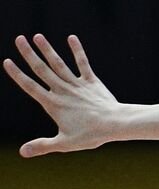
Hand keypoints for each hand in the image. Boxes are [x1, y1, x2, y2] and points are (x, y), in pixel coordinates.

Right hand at [4, 34, 119, 156]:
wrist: (116, 124)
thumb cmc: (91, 135)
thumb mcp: (64, 144)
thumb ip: (42, 146)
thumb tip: (22, 152)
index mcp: (53, 104)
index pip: (30, 86)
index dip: (18, 74)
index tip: (7, 61)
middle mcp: (63, 91)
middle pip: (42, 70)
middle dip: (29, 54)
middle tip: (18, 38)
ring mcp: (77, 84)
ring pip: (59, 64)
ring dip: (48, 49)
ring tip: (37, 35)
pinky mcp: (92, 81)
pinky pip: (83, 63)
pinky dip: (77, 51)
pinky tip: (71, 37)